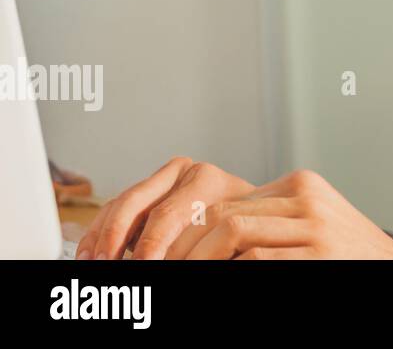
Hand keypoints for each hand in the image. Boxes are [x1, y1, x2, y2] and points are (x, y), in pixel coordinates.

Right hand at [77, 156, 254, 259]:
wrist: (254, 210)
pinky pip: (115, 209)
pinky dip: (100, 232)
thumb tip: (165, 261)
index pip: (166, 215)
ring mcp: (162, 180)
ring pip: (120, 205)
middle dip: (114, 238)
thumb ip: (201, 247)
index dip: (149, 247)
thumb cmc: (243, 226)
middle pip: (135, 204)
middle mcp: (181, 173)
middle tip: (104, 264)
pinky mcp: (146, 193)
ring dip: (101, 236)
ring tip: (91, 261)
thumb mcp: (228, 232)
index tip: (141, 268)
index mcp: (205, 180)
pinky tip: (89, 253)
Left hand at [173, 168, 392, 259]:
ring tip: (181, 277)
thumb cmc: (346, 255)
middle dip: (184, 247)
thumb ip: (272, 220)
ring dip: (199, 260)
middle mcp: (306, 197)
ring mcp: (315, 226)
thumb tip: (207, 233)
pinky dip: (231, 273)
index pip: (226, 202)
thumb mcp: (312, 225)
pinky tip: (218, 282)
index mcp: (300, 184)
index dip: (188, 233)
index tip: (162, 257)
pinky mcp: (318, 255)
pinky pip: (257, 260)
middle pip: (223, 214)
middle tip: (158, 269)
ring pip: (233, 233)